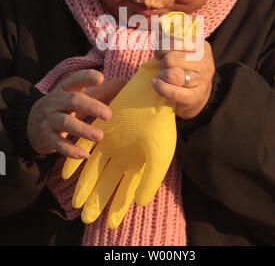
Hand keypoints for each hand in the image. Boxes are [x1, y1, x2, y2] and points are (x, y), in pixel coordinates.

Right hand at [27, 69, 126, 158]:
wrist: (32, 124)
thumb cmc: (66, 106)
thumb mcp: (80, 95)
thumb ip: (102, 90)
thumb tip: (126, 82)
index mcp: (66, 89)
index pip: (75, 79)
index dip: (86, 77)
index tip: (100, 78)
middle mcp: (56, 102)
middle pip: (72, 101)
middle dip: (91, 106)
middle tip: (109, 115)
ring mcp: (49, 120)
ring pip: (65, 123)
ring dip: (83, 129)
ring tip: (100, 137)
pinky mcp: (46, 138)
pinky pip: (58, 144)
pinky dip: (71, 150)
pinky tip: (84, 154)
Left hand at [62, 58, 176, 228]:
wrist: (154, 97)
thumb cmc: (160, 126)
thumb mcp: (160, 155)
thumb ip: (150, 179)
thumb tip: (140, 204)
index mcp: (136, 163)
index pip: (126, 190)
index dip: (119, 207)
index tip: (110, 224)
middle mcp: (121, 155)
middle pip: (107, 182)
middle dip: (97, 200)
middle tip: (86, 217)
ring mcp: (110, 143)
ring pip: (93, 169)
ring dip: (85, 185)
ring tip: (75, 203)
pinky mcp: (100, 129)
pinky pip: (84, 146)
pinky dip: (76, 160)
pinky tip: (66, 174)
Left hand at [152, 39, 214, 118]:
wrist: (198, 96)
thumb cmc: (185, 69)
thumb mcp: (183, 51)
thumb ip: (171, 37)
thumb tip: (160, 21)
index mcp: (201, 46)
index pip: (175, 41)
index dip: (162, 46)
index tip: (160, 53)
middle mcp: (204, 62)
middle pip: (170, 59)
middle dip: (161, 63)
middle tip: (163, 66)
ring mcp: (201, 81)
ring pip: (171, 74)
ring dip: (161, 76)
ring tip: (162, 76)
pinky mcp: (195, 97)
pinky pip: (172, 91)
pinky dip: (160, 87)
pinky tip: (155, 83)